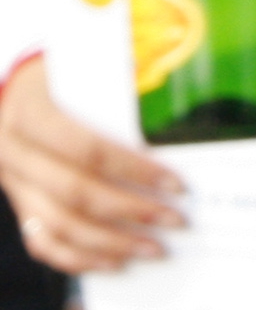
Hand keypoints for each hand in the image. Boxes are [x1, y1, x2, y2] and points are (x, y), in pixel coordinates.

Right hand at [0, 56, 183, 273]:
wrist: (9, 86)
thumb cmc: (56, 67)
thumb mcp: (80, 56)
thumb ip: (120, 66)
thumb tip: (169, 71)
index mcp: (31, 112)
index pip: (88, 150)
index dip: (133, 169)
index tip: (175, 183)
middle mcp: (13, 153)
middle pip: (75, 194)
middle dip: (131, 211)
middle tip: (175, 220)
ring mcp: (12, 183)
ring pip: (58, 227)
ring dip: (109, 244)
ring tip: (153, 249)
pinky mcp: (17, 202)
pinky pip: (41, 241)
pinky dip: (77, 258)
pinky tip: (113, 261)